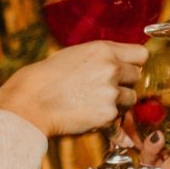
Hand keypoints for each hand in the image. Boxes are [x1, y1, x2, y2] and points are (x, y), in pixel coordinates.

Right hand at [0, 41, 146, 138]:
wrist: (28, 104)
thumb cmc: (45, 79)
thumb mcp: (73, 56)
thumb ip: (100, 58)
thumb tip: (121, 63)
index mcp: (102, 49)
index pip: (141, 54)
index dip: (133, 64)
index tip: (125, 70)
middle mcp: (111, 68)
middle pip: (137, 76)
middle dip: (124, 84)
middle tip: (103, 90)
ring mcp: (111, 92)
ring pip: (131, 98)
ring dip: (119, 102)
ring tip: (93, 103)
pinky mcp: (108, 114)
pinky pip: (119, 117)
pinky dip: (109, 119)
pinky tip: (88, 115)